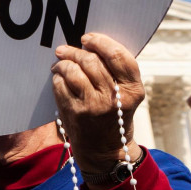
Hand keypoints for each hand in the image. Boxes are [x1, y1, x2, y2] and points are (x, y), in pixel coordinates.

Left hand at [51, 33, 144, 173]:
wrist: (105, 151)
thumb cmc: (115, 116)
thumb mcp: (127, 96)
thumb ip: (116, 72)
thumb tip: (92, 43)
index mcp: (133, 90)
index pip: (118, 56)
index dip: (101, 41)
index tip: (88, 38)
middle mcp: (114, 97)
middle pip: (92, 60)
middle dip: (75, 51)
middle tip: (65, 49)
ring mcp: (93, 106)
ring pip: (73, 70)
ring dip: (63, 62)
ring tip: (60, 63)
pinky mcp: (74, 113)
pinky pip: (60, 84)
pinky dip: (57, 78)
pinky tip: (59, 78)